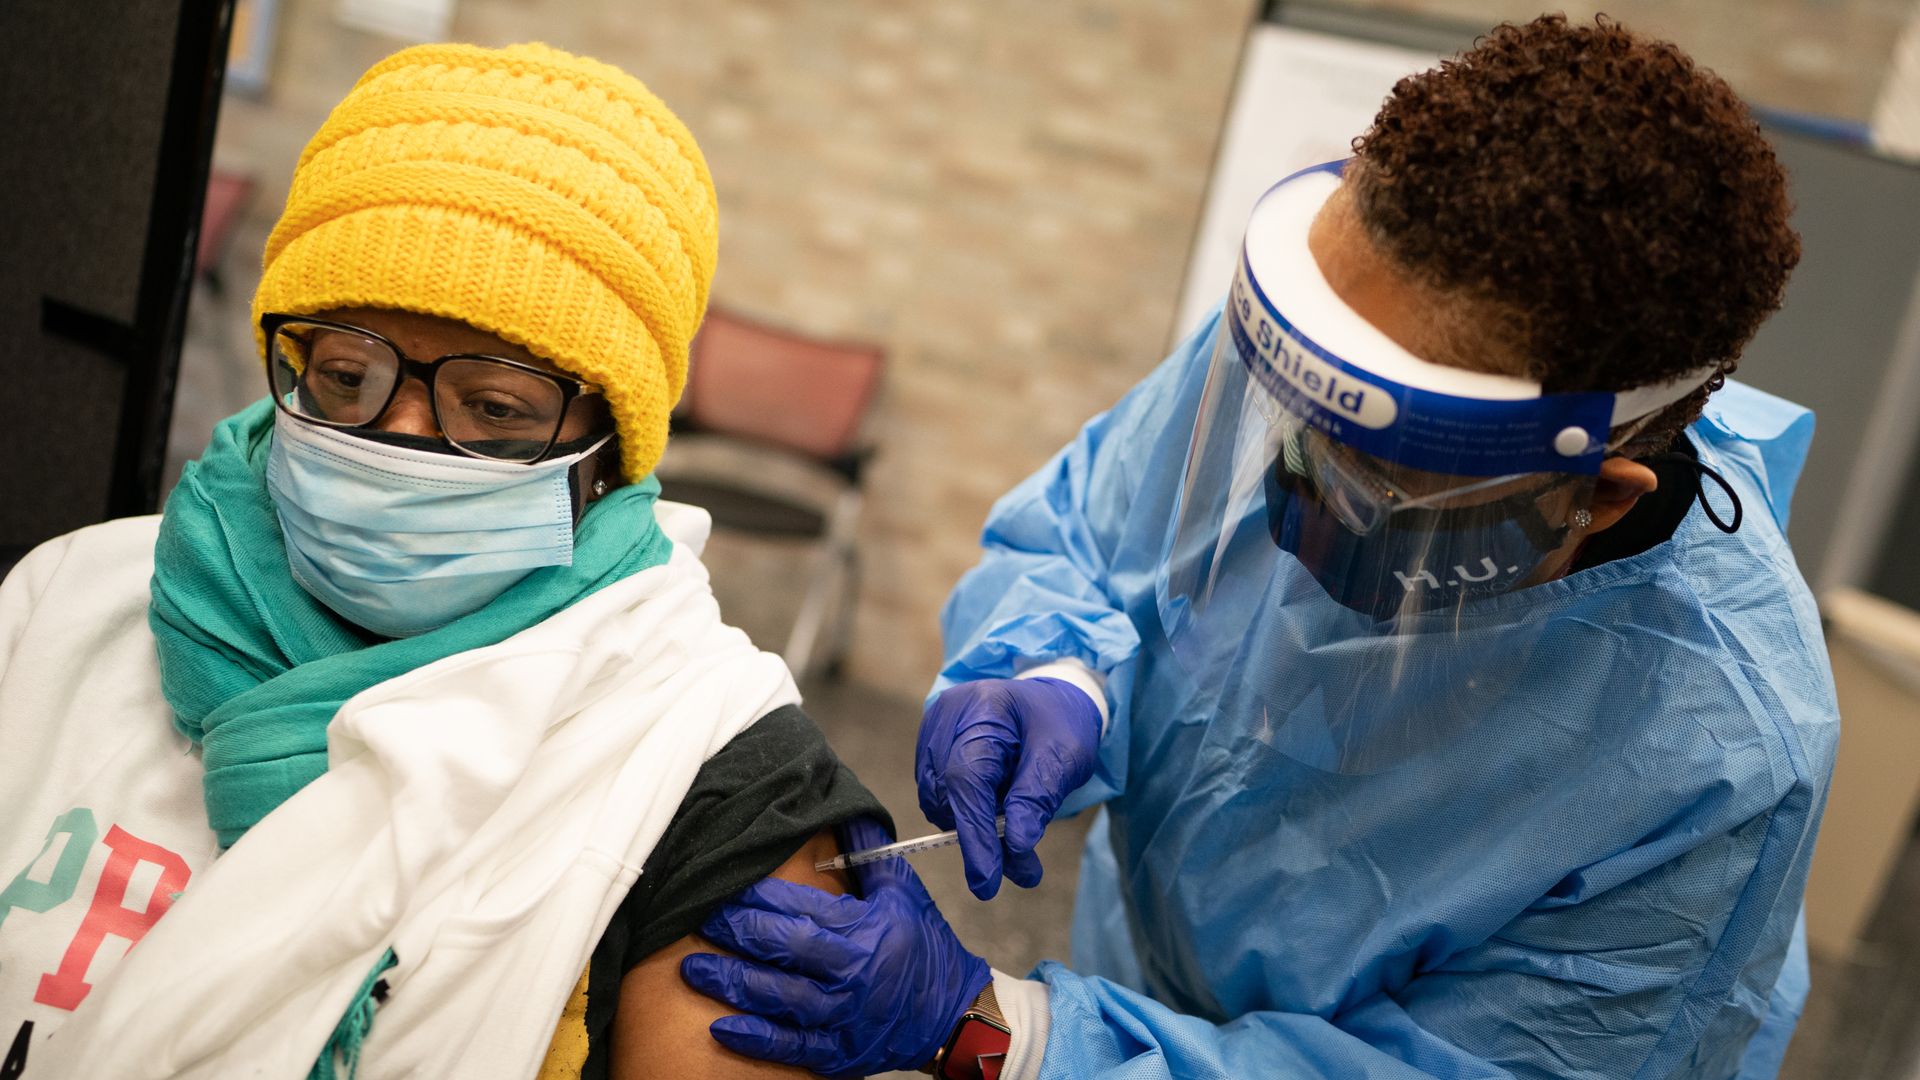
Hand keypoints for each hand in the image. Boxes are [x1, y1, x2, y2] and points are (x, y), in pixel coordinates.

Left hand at [681, 818, 991, 1077]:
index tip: (727, 883)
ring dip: (733, 981)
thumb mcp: (903, 892)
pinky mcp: (838, 1051)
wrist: (953, 1013)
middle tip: (698, 915)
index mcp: (867, 932)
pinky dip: (756, 1038)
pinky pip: (791, 1046)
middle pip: (786, 948)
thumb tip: (844, 807)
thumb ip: (870, 851)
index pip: (805, 908)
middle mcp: (853, 975)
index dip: (761, 897)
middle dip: (738, 931)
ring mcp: (844, 1017)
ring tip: (693, 967)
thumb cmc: (925, 947)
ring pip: (780, 997)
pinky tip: (721, 1026)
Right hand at [917, 676, 1101, 898]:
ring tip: (1016, 824)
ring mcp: (933, 729)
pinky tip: (996, 805)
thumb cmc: (1060, 725)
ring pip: (938, 800)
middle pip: (947, 793)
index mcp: (985, 706)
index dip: (975, 834)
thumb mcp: (1066, 759)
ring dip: (974, 826)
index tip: (987, 881)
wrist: (1049, 701)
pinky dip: (966, 812)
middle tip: (1023, 868)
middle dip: (981, 837)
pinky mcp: (929, 746)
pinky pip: (937, 795)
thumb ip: (1038, 800)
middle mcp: (948, 715)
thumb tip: (1017, 847)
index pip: (967, 779)